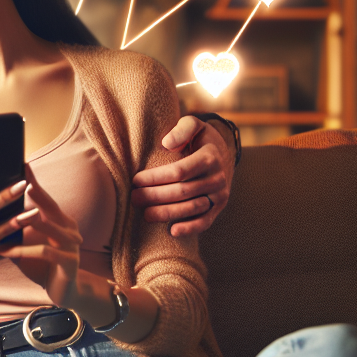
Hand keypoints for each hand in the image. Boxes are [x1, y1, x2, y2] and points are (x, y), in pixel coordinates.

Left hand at [0, 175, 89, 312]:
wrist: (65, 292)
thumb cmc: (42, 264)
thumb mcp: (28, 242)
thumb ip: (15, 225)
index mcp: (60, 219)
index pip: (44, 195)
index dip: (32, 179)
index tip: (18, 163)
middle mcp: (69, 228)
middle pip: (47, 206)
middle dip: (31, 193)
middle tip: (9, 182)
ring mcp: (72, 245)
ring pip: (45, 227)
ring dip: (20, 222)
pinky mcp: (69, 263)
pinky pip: (43, 252)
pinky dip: (20, 250)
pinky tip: (0, 250)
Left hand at [130, 115, 231, 235]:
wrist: (223, 154)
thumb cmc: (199, 139)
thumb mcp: (194, 125)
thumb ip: (182, 129)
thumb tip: (167, 142)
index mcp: (209, 157)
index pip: (179, 171)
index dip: (155, 177)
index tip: (136, 180)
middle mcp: (217, 178)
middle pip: (182, 191)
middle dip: (155, 196)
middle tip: (134, 198)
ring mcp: (219, 195)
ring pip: (191, 208)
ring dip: (167, 213)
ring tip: (144, 214)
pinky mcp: (218, 207)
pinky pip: (205, 221)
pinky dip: (190, 228)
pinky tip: (172, 231)